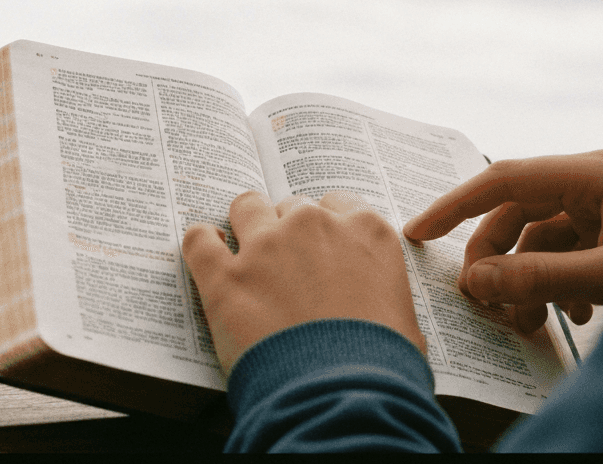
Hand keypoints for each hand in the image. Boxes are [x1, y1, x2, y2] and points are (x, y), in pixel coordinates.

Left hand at [181, 190, 426, 370]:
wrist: (342, 398)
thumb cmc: (382, 366)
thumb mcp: (403, 320)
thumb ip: (384, 293)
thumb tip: (379, 311)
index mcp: (366, 231)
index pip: (339, 204)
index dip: (327, 227)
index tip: (321, 247)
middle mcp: (316, 226)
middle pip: (294, 207)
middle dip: (289, 231)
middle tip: (287, 266)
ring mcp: (267, 246)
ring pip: (247, 206)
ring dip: (246, 224)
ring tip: (244, 249)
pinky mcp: (225, 277)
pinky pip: (198, 240)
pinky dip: (201, 244)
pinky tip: (207, 253)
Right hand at [403, 149, 602, 333]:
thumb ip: (541, 277)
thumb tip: (478, 282)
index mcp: (594, 172)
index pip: (506, 178)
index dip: (457, 205)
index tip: (419, 233)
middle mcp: (595, 180)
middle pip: (517, 211)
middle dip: (495, 258)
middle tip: (481, 301)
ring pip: (538, 238)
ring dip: (526, 280)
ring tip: (529, 323)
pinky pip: (564, 253)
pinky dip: (556, 284)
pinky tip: (572, 317)